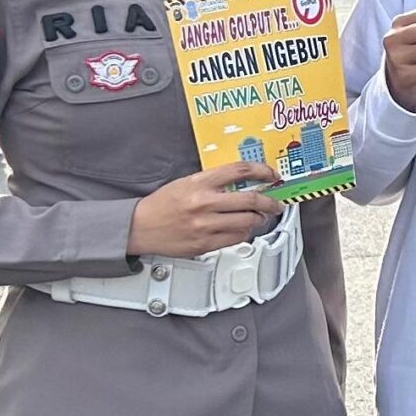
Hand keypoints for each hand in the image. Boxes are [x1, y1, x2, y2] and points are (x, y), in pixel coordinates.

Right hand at [128, 167, 279, 257]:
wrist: (139, 227)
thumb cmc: (161, 205)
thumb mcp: (186, 182)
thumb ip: (213, 181)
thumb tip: (242, 182)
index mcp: (199, 183)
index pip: (240, 171)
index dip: (262, 171)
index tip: (271, 175)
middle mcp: (204, 203)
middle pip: (251, 200)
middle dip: (270, 202)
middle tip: (275, 203)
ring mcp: (205, 225)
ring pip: (248, 222)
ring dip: (259, 219)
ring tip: (258, 217)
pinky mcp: (205, 244)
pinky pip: (236, 238)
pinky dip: (245, 233)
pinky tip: (242, 229)